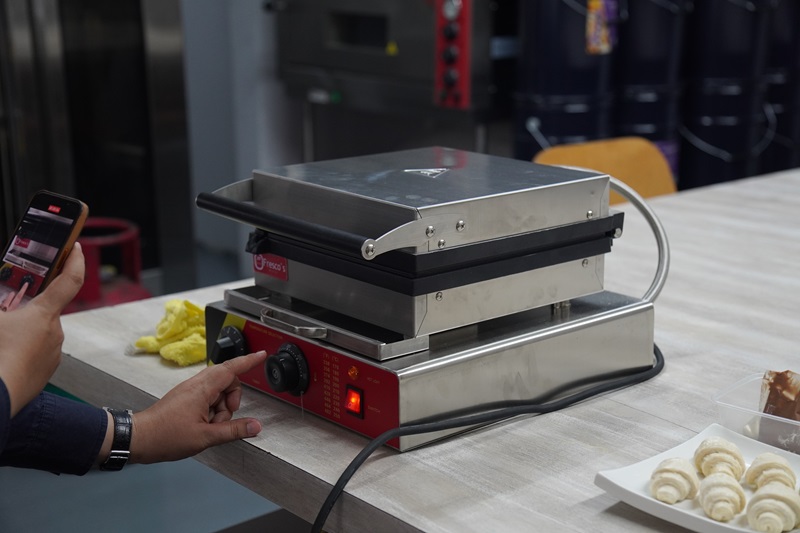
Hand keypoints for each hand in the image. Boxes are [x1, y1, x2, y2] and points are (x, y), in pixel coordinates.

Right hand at [0, 243, 84, 415]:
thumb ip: (1, 302)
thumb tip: (4, 304)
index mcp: (44, 314)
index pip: (70, 280)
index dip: (74, 260)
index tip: (75, 247)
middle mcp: (55, 331)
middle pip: (44, 310)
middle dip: (25, 309)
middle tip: (6, 314)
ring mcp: (53, 353)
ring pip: (38, 333)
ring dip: (21, 332)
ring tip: (1, 341)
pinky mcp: (47, 371)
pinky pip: (36, 353)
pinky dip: (22, 351)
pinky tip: (6, 356)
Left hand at [130, 351, 267, 462]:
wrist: (139, 439)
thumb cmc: (166, 436)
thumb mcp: (205, 436)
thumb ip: (233, 430)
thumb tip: (255, 426)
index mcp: (202, 389)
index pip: (231, 368)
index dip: (249, 361)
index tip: (261, 355)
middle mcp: (196, 385)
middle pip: (227, 380)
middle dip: (233, 398)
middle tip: (226, 417)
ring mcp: (189, 390)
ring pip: (217, 391)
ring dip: (221, 408)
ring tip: (210, 426)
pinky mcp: (185, 398)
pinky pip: (207, 397)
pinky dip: (211, 410)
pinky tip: (204, 424)